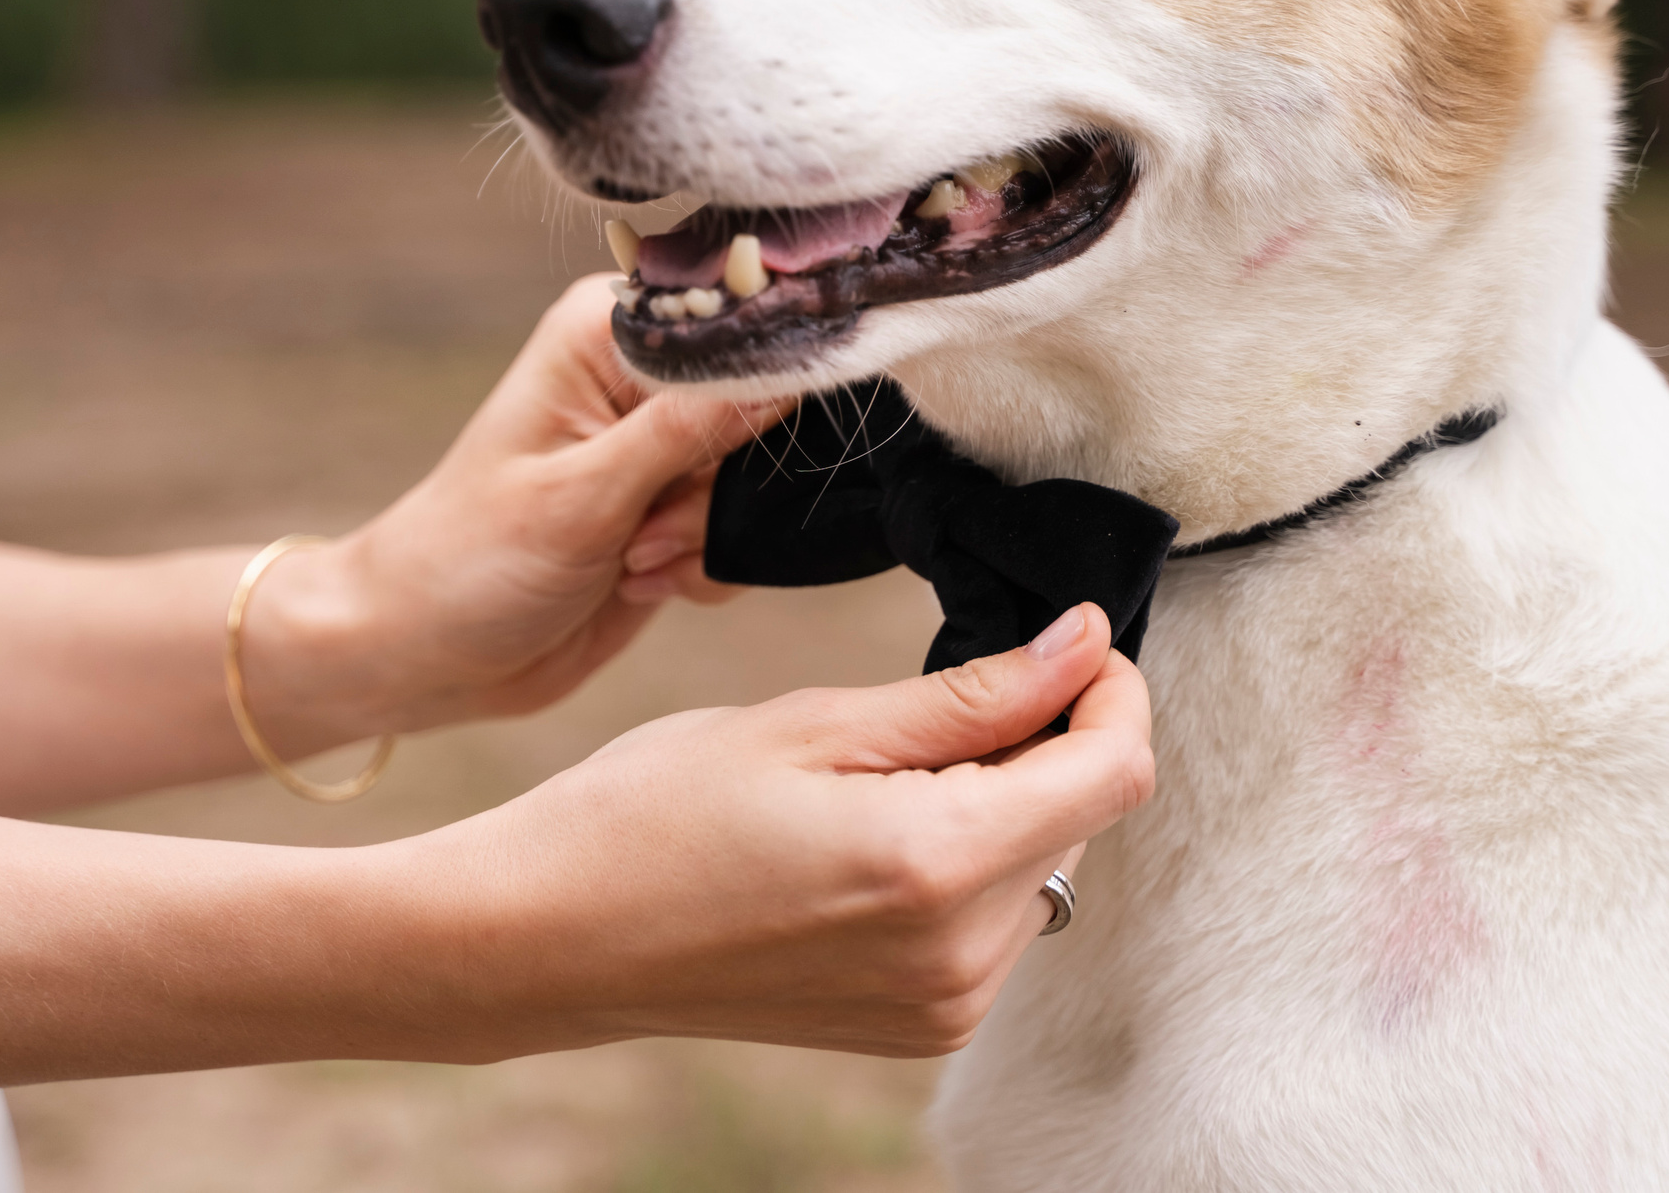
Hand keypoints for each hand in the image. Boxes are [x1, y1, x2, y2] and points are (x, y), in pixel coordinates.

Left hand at [247, 276, 791, 742]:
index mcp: (606, 334)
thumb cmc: (475, 559)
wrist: (433, 655)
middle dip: (718, 486)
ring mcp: (661, 447)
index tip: (721, 451)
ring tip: (633, 562)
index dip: (756, 382)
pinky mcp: (676, 510)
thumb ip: (689, 431)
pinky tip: (644, 584)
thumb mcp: (584, 495)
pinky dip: (706, 567)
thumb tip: (789, 374)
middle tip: (648, 530)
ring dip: (707, 536)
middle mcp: (640, 379)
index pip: (727, 321)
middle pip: (759, 406)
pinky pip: (741, 531)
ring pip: (754, 480)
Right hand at [398, 602, 1154, 1059]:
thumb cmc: (658, 809)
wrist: (556, 936)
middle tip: (935, 697)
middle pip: (1082, 819)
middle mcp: (962, 956)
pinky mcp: (922, 1029)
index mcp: (937, 865)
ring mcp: (945, 1007)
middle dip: (1043, 743)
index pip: (1112, 771)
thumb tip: (1084, 645)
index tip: (1071, 639)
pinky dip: (966, 864)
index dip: (1112, 691)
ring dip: (1004, 806)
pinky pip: (997, 924)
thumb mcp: (814, 722)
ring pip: (1044, 868)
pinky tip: (872, 834)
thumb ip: (971, 695)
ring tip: (880, 773)